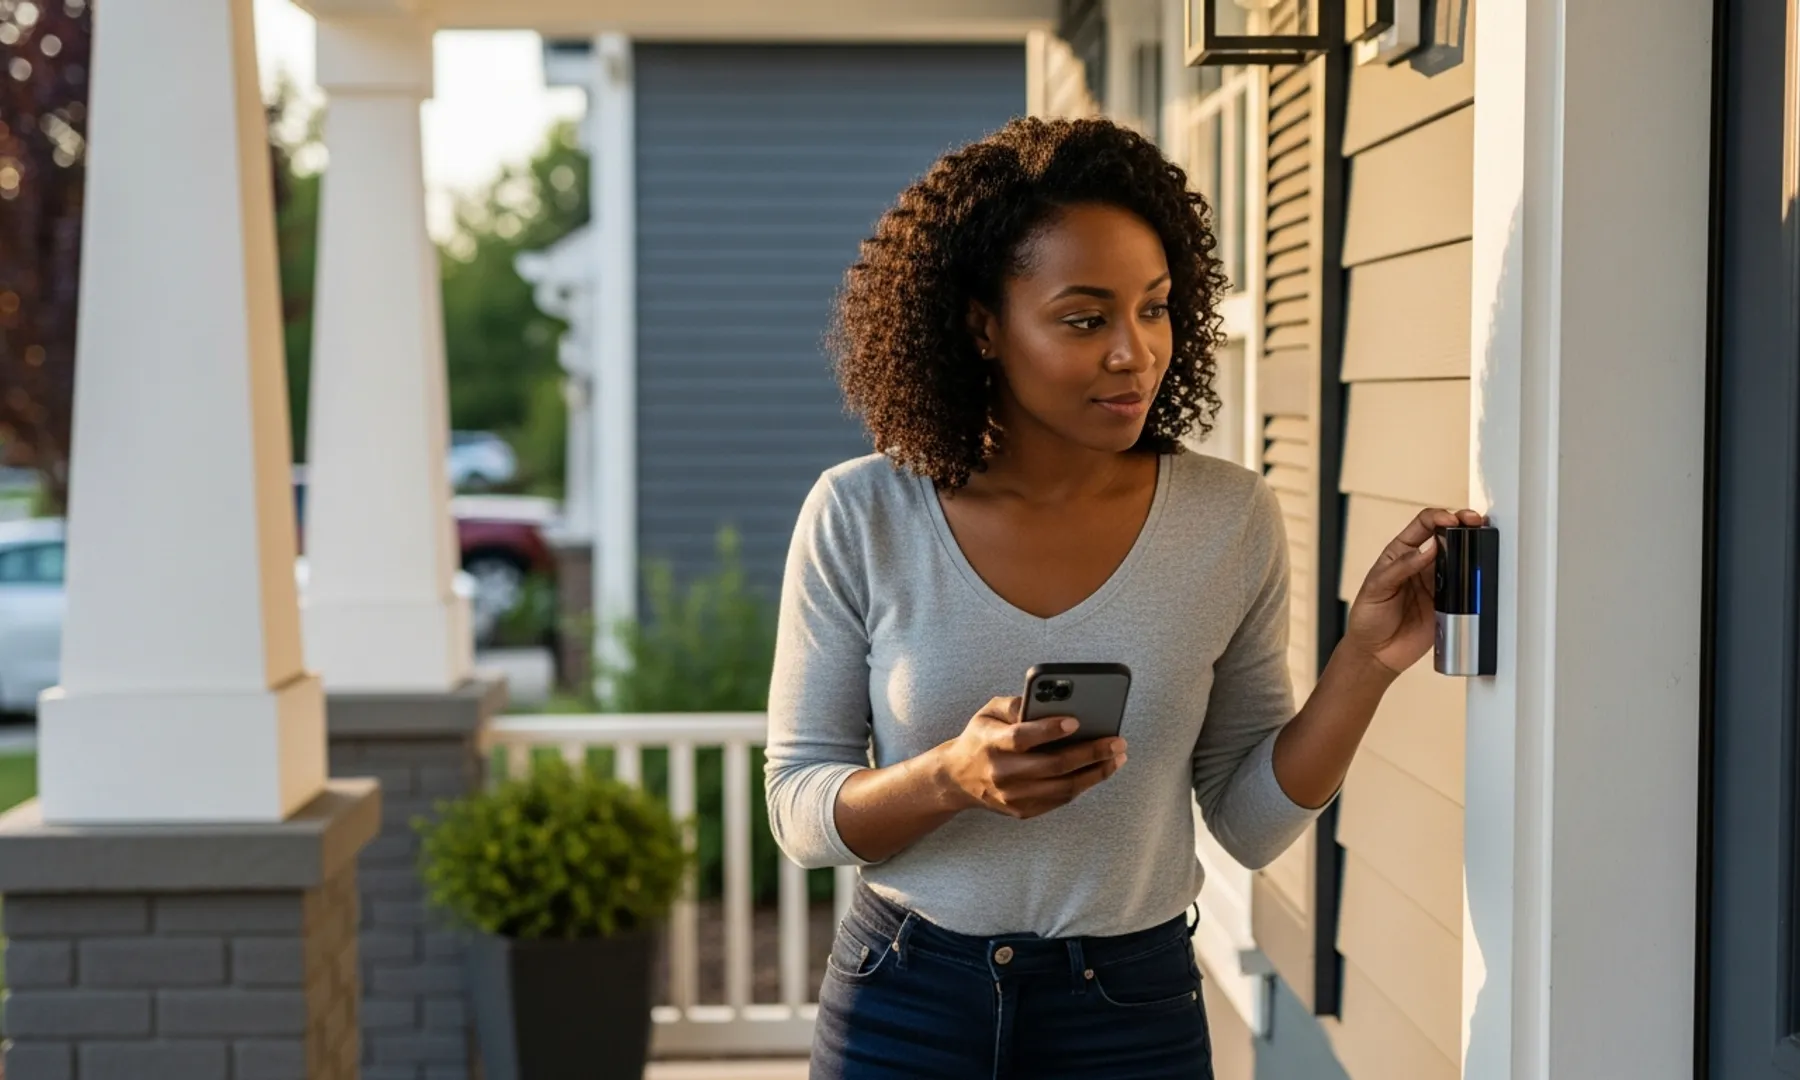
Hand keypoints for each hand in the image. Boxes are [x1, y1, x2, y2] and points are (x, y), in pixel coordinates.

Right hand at [934, 697, 1126, 819]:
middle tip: (1117, 741)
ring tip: (1117, 757)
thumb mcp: (988, 712)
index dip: (1048, 730)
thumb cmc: (981, 738)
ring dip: (1096, 773)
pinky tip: (1099, 770)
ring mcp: (1012, 796)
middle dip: (1090, 753)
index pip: (1021, 738)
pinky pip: (1060, 799)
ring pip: (1063, 788)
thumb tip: (1047, 700)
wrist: (958, 779)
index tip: (1075, 721)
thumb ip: (1015, 704)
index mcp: (991, 744)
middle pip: (1052, 765)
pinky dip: (1083, 785)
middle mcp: (1001, 773)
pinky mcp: (1022, 811)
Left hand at [1343, 507, 1487, 677]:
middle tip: (1473, 522)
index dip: (1438, 516)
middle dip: (1462, 524)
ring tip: (1481, 541)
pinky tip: (1478, 572)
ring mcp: (1436, 583)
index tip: (1450, 519)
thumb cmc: (1368, 617)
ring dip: (1471, 549)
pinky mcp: (1448, 603)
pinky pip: (1465, 586)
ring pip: (1459, 558)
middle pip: (1447, 537)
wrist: (1376, 653)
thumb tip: (1428, 548)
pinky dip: (1474, 578)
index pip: (1423, 525)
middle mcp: (1421, 564)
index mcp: (1400, 553)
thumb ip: (1401, 567)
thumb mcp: (1377, 588)